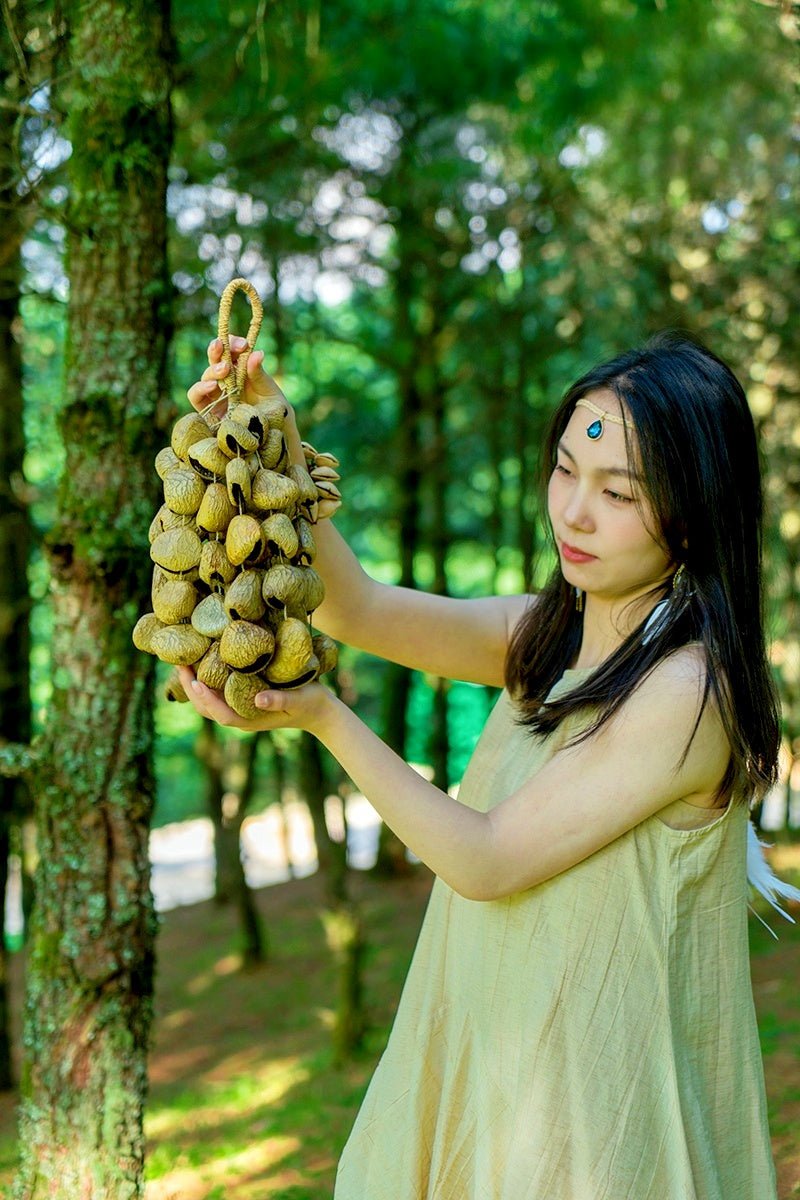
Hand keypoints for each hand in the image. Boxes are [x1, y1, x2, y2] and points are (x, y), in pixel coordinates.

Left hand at [177, 666, 335, 735]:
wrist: (321, 711)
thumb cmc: (311, 703)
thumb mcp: (299, 699)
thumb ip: (279, 699)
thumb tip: (258, 698)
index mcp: (251, 720)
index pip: (220, 713)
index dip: (205, 699)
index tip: (194, 681)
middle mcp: (242, 716)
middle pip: (207, 708)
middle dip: (191, 688)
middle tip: (179, 664)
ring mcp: (242, 709)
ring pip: (210, 701)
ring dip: (195, 683)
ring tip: (185, 661)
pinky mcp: (244, 699)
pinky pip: (219, 692)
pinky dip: (208, 679)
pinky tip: (205, 661)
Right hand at [186, 336, 305, 466]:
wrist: (273, 438)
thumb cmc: (274, 411)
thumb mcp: (270, 392)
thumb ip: (260, 375)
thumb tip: (257, 353)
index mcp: (241, 370)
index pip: (231, 350)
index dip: (233, 343)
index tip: (244, 344)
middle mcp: (226, 380)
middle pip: (215, 359)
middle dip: (217, 351)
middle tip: (224, 347)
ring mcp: (216, 395)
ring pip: (205, 376)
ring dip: (212, 370)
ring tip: (224, 370)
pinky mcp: (208, 411)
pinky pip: (197, 397)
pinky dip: (201, 389)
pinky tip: (212, 387)